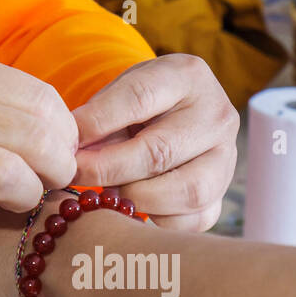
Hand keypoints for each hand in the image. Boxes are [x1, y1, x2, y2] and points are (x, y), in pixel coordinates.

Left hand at [70, 54, 237, 231]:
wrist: (174, 115)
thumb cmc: (137, 104)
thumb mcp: (117, 94)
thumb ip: (97, 118)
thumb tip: (70, 154)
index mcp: (187, 76)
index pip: (139, 98)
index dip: (98, 122)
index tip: (67, 141)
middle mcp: (216, 115)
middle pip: (160, 151)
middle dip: (108, 168)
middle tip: (75, 174)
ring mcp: (227, 157)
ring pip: (185, 191)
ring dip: (135, 198)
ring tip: (106, 193)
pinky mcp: (223, 193)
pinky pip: (194, 219)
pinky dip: (159, 220)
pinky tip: (133, 208)